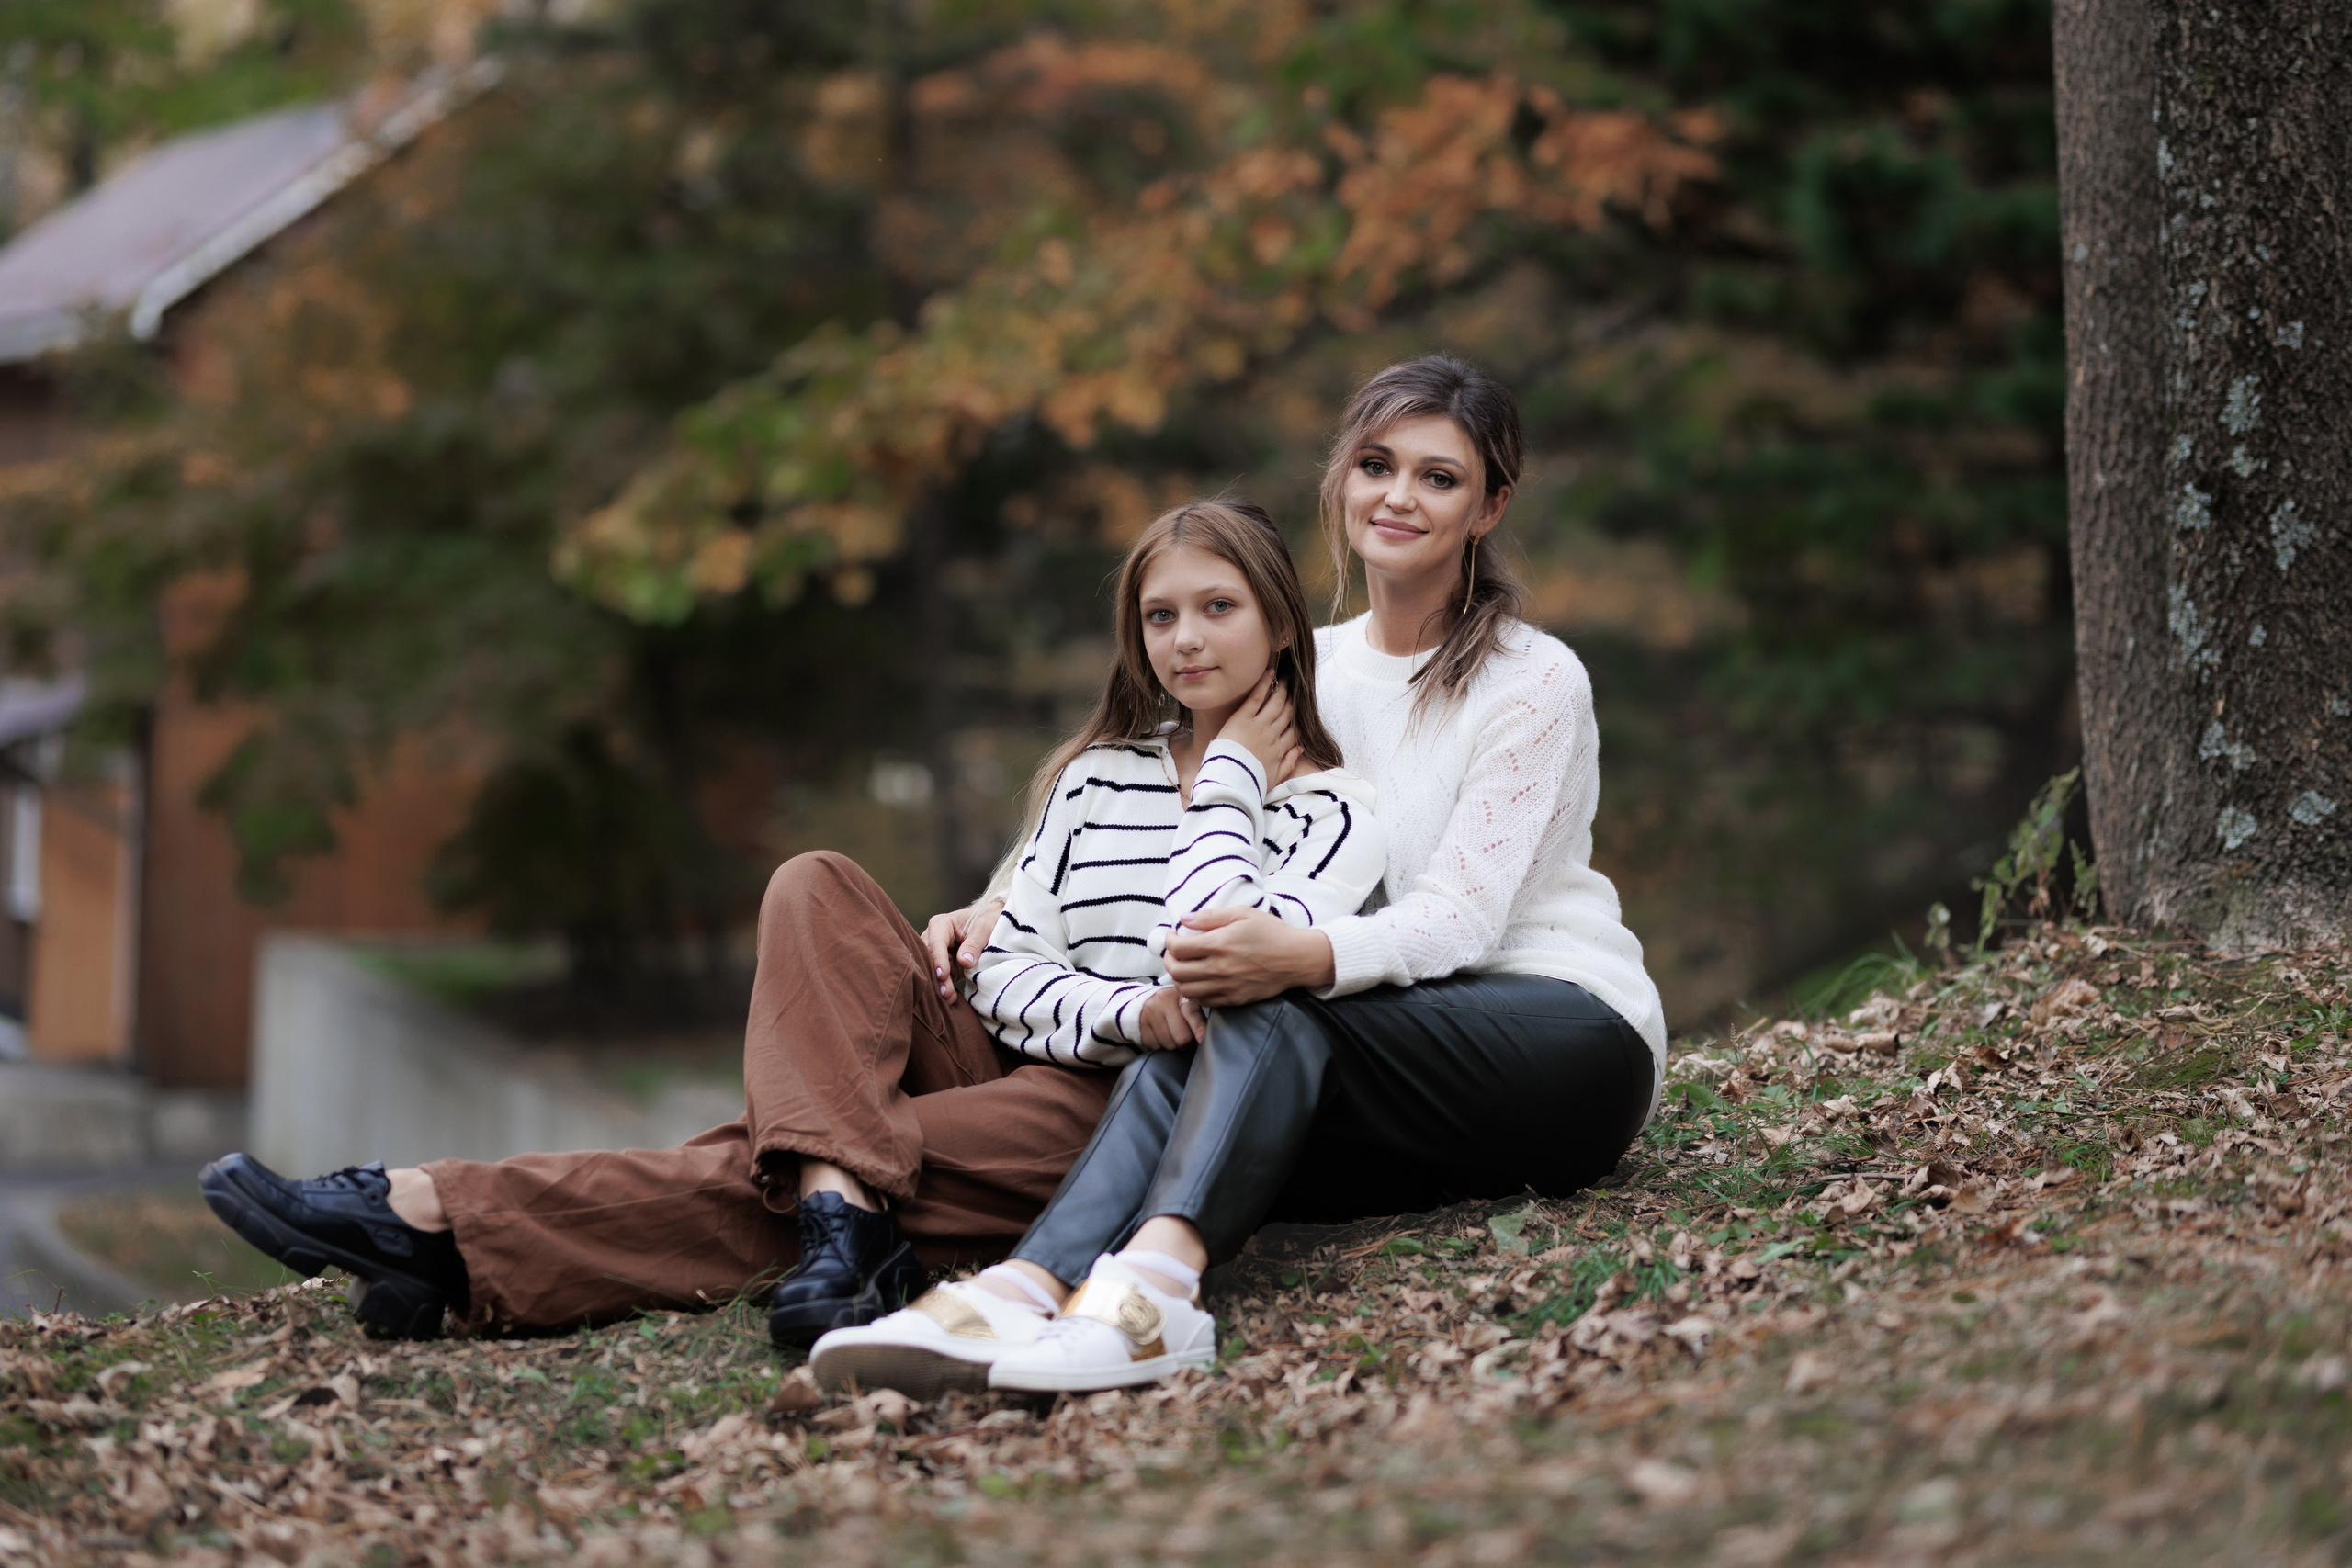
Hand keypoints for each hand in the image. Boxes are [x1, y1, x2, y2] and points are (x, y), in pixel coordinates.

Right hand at [921, 895, 1005, 1003]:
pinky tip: (951, 998)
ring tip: (949, 998)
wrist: (996, 923)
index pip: (936, 943)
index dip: (938, 959)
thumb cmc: (989, 919)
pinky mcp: (946, 965)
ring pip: (934, 970)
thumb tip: (964, 961)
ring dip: (941, 985)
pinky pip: (942, 978)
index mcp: (941, 924)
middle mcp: (935, 938)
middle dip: (937, 976)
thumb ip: (974, 943)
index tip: (943, 975)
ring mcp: (940, 953)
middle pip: (930, 958)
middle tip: (945, 992)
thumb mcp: (985, 927)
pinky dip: (946, 987)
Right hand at [1137, 986, 1206, 1050]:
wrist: (1143, 1002)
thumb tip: (1204, 1038)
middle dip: (1185, 1044)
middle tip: (1184, 1040)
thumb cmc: (1172, 1009)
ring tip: (1169, 1035)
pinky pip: (1154, 1046)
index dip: (1199, 1029)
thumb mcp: (1186, 1007)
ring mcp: (1150, 1011)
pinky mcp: (1140, 1024)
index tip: (1202, 1040)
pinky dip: (1158, 1046)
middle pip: (1182, 1037)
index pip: (1192, 1013)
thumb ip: (1197, 1019)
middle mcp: (1164, 1000)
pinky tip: (1158, 1036)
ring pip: (1169, 1045)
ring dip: (1172, 1046)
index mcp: (1181, 996)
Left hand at [1165, 906, 1335, 1004]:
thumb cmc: (1272, 933)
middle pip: (1177, 971)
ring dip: (1178, 978)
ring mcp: (1226, 987)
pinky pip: (1203, 1002)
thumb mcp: (1243, 914)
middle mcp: (1219, 968)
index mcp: (1220, 944)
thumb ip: (1210, 916)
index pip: (1178, 948)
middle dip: (1168, 960)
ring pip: (1186, 990)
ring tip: (1183, 967)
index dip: (1168, 941)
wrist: (1297, 959)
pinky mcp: (1234, 999)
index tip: (1172, 936)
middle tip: (1172, 952)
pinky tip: (1198, 981)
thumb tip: (1184, 918)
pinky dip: (1194, 992)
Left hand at [1217, 671, 1302, 783]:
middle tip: (1295, 688)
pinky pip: (1256, 697)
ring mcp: (1258, 725)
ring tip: (1285, 678)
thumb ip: (1288, 764)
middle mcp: (1272, 734)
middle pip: (1288, 713)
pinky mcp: (1243, 718)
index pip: (1294, 731)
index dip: (1297, 721)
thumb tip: (1301, 749)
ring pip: (1276, 702)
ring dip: (1282, 688)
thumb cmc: (1247, 782)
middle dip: (1292, 700)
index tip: (1299, 712)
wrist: (1228, 780)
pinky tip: (1269, 673)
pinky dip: (1264, 684)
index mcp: (1278, 750)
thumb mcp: (1272, 779)